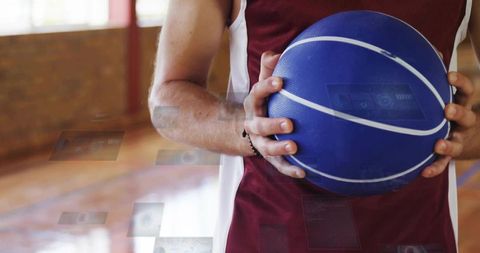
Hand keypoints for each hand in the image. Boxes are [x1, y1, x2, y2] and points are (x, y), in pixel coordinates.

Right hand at [243, 51, 305, 177]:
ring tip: (295, 147)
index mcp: (254, 105)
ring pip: (267, 148)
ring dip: (280, 149)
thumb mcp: (263, 86)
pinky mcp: (269, 158)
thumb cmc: (265, 102)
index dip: (267, 87)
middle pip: (260, 125)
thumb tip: (277, 53)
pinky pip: (279, 166)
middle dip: (273, 124)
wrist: (247, 130)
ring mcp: (261, 143)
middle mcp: (254, 125)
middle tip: (289, 123)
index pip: (257, 93)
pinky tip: (304, 172)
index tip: (281, 81)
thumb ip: (269, 71)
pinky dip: (290, 169)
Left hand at [422, 72, 477, 177]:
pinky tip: (423, 173)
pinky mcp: (452, 155)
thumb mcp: (454, 95)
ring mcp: (461, 139)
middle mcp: (466, 122)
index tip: (448, 76)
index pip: (467, 90)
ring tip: (438, 144)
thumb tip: (431, 51)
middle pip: (467, 115)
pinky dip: (435, 168)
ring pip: (458, 142)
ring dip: (448, 143)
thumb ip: (440, 78)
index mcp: (464, 103)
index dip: (459, 82)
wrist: (475, 139)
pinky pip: (444, 163)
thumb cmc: (455, 110)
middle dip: (458, 112)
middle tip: (447, 110)